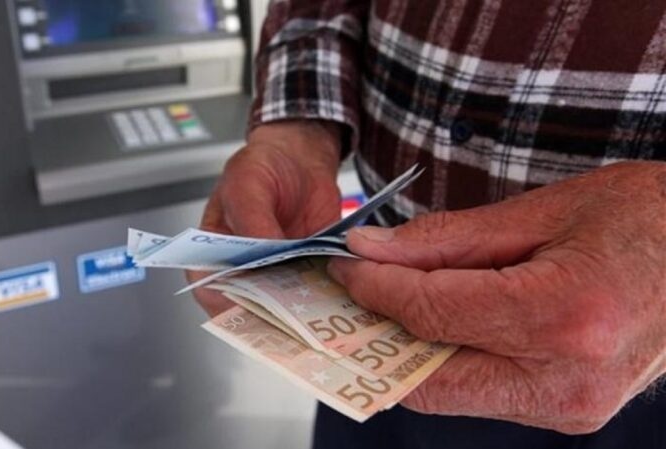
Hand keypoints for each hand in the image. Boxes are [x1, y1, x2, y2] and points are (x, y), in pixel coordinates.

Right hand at [188, 120, 342, 315]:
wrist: (301, 159)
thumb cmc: (261, 168)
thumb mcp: (247, 185)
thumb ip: (252, 220)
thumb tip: (264, 253)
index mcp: (213, 253)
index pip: (210, 290)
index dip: (226, 304)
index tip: (249, 305)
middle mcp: (243, 271)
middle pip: (249, 305)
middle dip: (268, 311)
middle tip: (288, 309)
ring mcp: (277, 276)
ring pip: (284, 306)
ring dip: (300, 308)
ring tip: (315, 305)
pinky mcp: (307, 273)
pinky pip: (315, 292)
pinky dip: (325, 294)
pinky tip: (337, 290)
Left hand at [327, 161, 665, 433]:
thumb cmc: (644, 218)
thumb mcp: (542, 210)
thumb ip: (446, 239)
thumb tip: (372, 250)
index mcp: (564, 315)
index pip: (432, 313)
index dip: (375, 287)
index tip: (345, 265)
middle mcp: (566, 378)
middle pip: (429, 376)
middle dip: (379, 332)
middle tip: (353, 290)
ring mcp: (568, 406)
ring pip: (449, 392)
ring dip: (409, 349)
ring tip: (391, 299)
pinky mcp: (567, 411)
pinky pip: (480, 392)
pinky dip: (447, 359)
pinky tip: (437, 320)